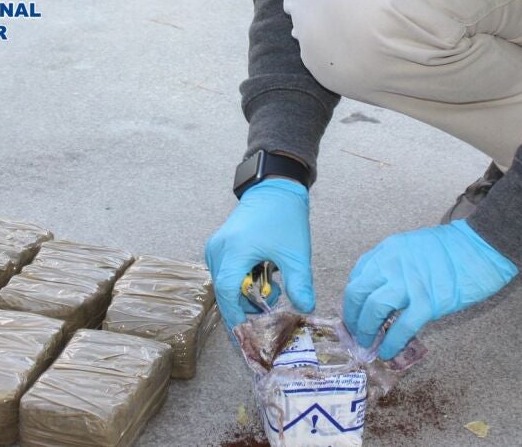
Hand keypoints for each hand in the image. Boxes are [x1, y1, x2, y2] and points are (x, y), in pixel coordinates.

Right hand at [205, 178, 314, 329]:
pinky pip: (226, 272)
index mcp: (234, 251)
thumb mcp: (296, 253)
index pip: (228, 293)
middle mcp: (218, 249)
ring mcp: (216, 247)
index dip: (236, 316)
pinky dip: (242, 281)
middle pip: (225, 290)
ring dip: (246, 293)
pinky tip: (263, 275)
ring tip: (273, 287)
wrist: (275, 188)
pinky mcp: (220, 245)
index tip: (247, 334)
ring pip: (225, 283)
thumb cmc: (284, 217)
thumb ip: (299, 283)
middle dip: (245, 306)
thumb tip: (305, 308)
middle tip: (269, 311)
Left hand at [343, 219, 517, 359]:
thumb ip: (393, 265)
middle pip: (357, 293)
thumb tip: (379, 292)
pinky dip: (391, 343)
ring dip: (366, 331)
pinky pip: (402, 327)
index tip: (354, 313)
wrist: (481, 248)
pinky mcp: (428, 303)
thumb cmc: (451, 249)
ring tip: (368, 344)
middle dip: (352, 317)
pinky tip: (388, 352)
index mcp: (388, 250)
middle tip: (356, 333)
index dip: (352, 299)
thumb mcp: (411, 246)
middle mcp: (392, 264)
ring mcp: (409, 283)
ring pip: (373, 309)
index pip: (358, 276)